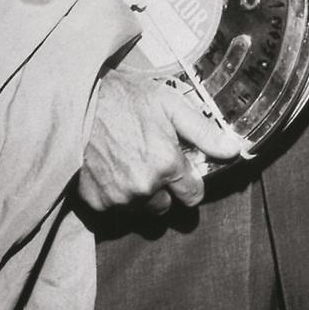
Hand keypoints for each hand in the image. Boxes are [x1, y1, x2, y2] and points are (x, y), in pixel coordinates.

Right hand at [78, 67, 248, 213]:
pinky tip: (108, 171)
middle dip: (163, 191)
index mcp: (167, 165)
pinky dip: (113, 195)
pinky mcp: (95, 202)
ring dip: (138, 196)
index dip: (188, 183)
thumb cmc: (124, 99)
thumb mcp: (169, 105)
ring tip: (127, 166)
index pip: (192, 196)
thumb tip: (233, 150)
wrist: (75, 102)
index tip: (180, 171)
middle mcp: (145, 187)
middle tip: (149, 164)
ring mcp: (118, 197)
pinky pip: (113, 209)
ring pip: (139, 211)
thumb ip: (203, 132)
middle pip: (166, 207)